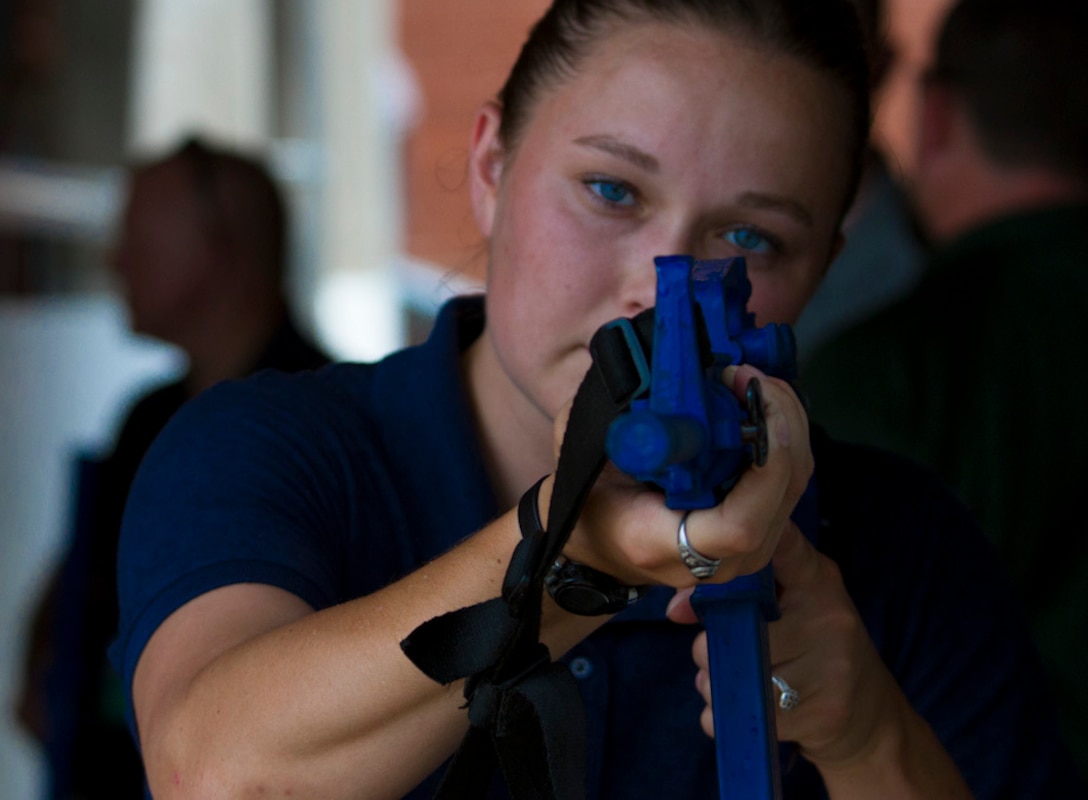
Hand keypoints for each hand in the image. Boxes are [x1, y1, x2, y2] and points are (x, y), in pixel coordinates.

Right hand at [559, 364, 812, 588]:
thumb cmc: (590, 502)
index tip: (753, 409)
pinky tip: (757, 403)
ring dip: (785, 422)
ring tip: (752, 380)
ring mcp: (743, 554)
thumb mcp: (586, 460)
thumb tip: (652, 377)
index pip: (738, 527)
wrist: (598, 544)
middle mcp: (714, 562)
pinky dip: (782, 436)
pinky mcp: (759, 533)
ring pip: (794, 485)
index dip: (763, 470)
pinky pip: (788, 483)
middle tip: (748, 375)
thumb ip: (617, 425)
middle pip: (781, 496)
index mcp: (662, 546)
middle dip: (779, 423)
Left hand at [679, 522, 904, 767]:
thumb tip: (675, 608)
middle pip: (740, 624)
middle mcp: (829, 619)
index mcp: (819, 581)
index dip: (740, 550)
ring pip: (738, 673)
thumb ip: (739, 593)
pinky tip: (736, 707)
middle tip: (716, 651)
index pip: (781, 546)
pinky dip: (723, 715)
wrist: (869, 715)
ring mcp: (829, 668)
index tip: (716, 560)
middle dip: (711, 644)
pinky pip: (744, 713)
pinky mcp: (821, 713)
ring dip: (715, 682)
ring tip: (727, 679)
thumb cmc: (816, 646)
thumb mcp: (793, 605)